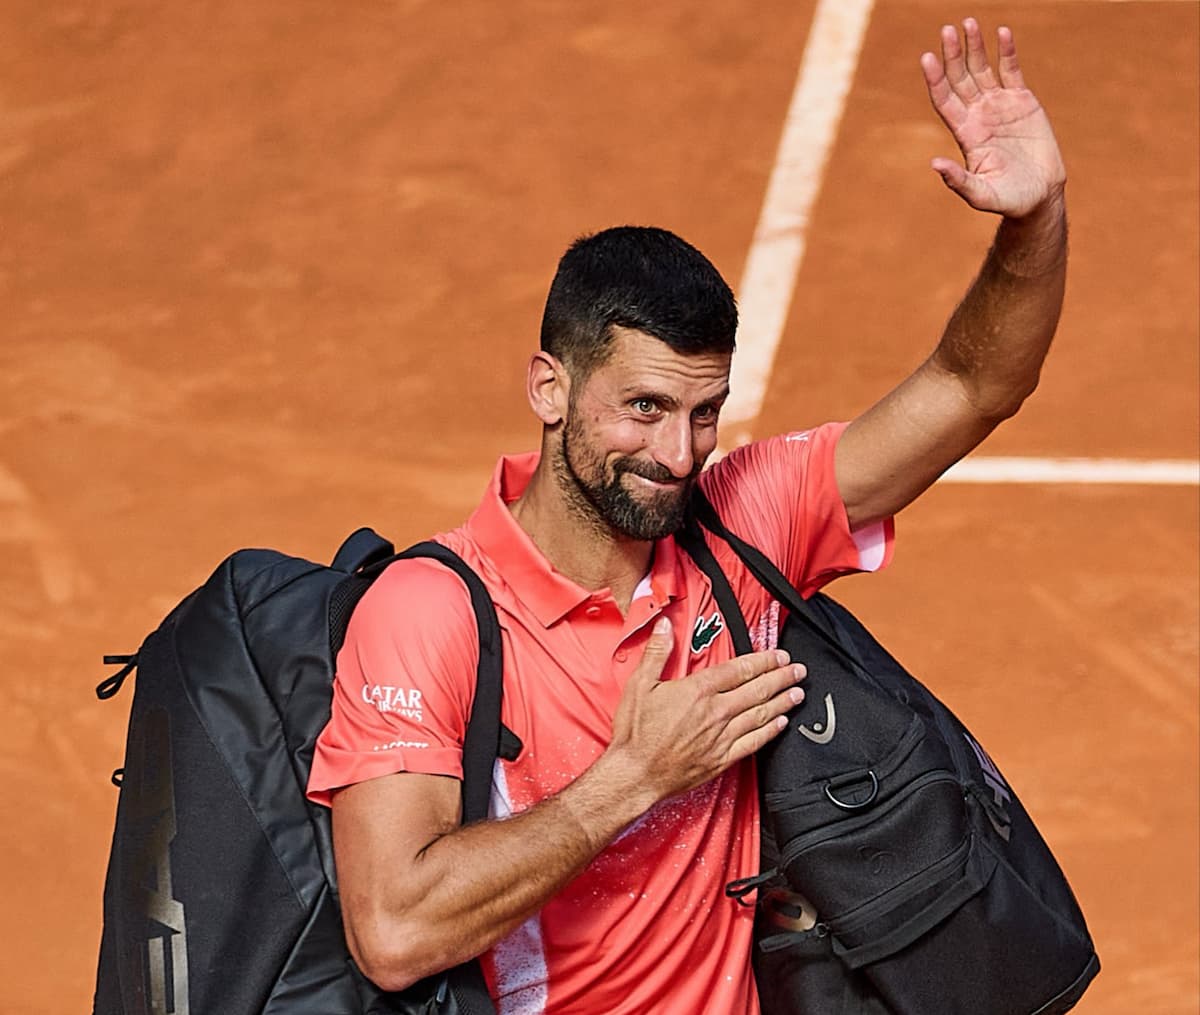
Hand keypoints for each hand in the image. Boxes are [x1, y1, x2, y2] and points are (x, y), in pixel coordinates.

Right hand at [605, 617, 804, 800]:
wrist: (634, 774)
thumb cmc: (635, 732)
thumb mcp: (639, 685)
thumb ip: (657, 653)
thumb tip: (665, 626)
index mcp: (697, 691)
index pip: (739, 670)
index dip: (763, 661)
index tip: (778, 656)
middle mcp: (715, 712)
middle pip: (756, 690)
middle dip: (781, 678)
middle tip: (798, 670)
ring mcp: (721, 737)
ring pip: (760, 715)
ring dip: (782, 702)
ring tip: (798, 692)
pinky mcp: (722, 759)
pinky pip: (753, 742)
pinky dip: (770, 731)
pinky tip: (781, 723)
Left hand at [922, 18, 1065, 217]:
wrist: (1039, 196)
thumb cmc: (1008, 199)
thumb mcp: (981, 194)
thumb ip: (958, 181)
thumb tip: (934, 164)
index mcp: (965, 134)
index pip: (944, 101)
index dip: (936, 80)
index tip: (927, 58)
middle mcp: (978, 115)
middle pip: (960, 79)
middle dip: (952, 55)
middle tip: (946, 30)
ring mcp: (999, 106)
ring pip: (982, 69)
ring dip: (974, 47)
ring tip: (968, 22)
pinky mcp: (1022, 101)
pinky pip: (1012, 71)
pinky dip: (1007, 52)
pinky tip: (1001, 32)